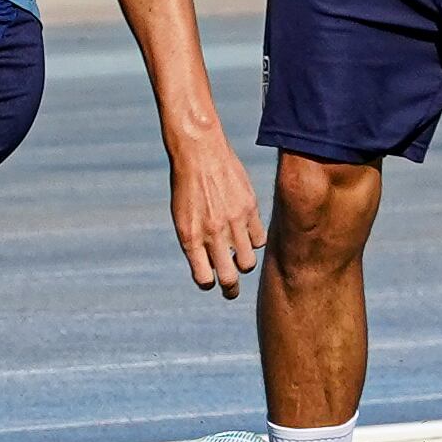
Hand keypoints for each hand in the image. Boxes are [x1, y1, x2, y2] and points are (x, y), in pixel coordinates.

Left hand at [166, 122, 262, 297]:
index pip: (204, 279)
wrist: (199, 151)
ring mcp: (233, 222)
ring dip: (242, 264)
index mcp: (190, 237)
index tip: (210, 281)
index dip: (208, 284)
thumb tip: (212, 267)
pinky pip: (259, 240)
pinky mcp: (250, 209)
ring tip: (238, 258)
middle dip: (230, 290)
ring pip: (247, 262)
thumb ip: (196, 242)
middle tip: (231, 291)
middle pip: (229, 279)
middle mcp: (212, 233)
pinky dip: (253, 241)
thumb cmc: (186, 185)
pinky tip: (246, 233)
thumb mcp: (183, 215)